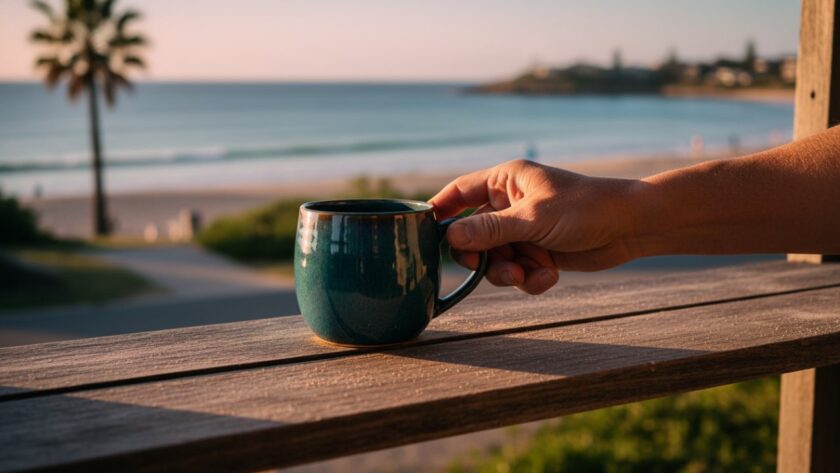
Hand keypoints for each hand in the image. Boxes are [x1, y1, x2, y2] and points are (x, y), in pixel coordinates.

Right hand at [430, 159, 640, 293]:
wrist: (632, 227)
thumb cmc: (585, 208)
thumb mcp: (533, 219)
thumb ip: (490, 230)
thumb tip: (449, 239)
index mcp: (505, 181)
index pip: (459, 193)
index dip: (439, 211)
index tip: (422, 233)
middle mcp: (510, 204)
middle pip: (472, 235)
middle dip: (481, 257)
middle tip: (485, 267)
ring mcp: (524, 229)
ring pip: (495, 259)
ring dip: (507, 272)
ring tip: (527, 274)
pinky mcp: (539, 251)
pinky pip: (518, 271)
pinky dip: (530, 278)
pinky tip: (549, 276)